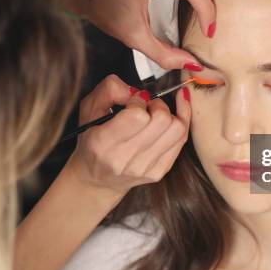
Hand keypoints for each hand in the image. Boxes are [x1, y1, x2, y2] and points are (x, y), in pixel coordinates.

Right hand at [68, 74, 190, 195]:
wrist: (96, 179)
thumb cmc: (92, 140)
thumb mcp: (89, 108)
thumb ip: (110, 90)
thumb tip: (137, 90)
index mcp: (103, 143)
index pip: (137, 115)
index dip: (139, 101)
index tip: (134, 101)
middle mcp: (124, 159)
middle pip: (162, 120)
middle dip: (157, 105)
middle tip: (147, 106)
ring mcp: (144, 168)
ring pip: (177, 129)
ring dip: (170, 114)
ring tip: (156, 114)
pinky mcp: (159, 172)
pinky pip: (181, 140)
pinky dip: (181, 122)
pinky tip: (174, 114)